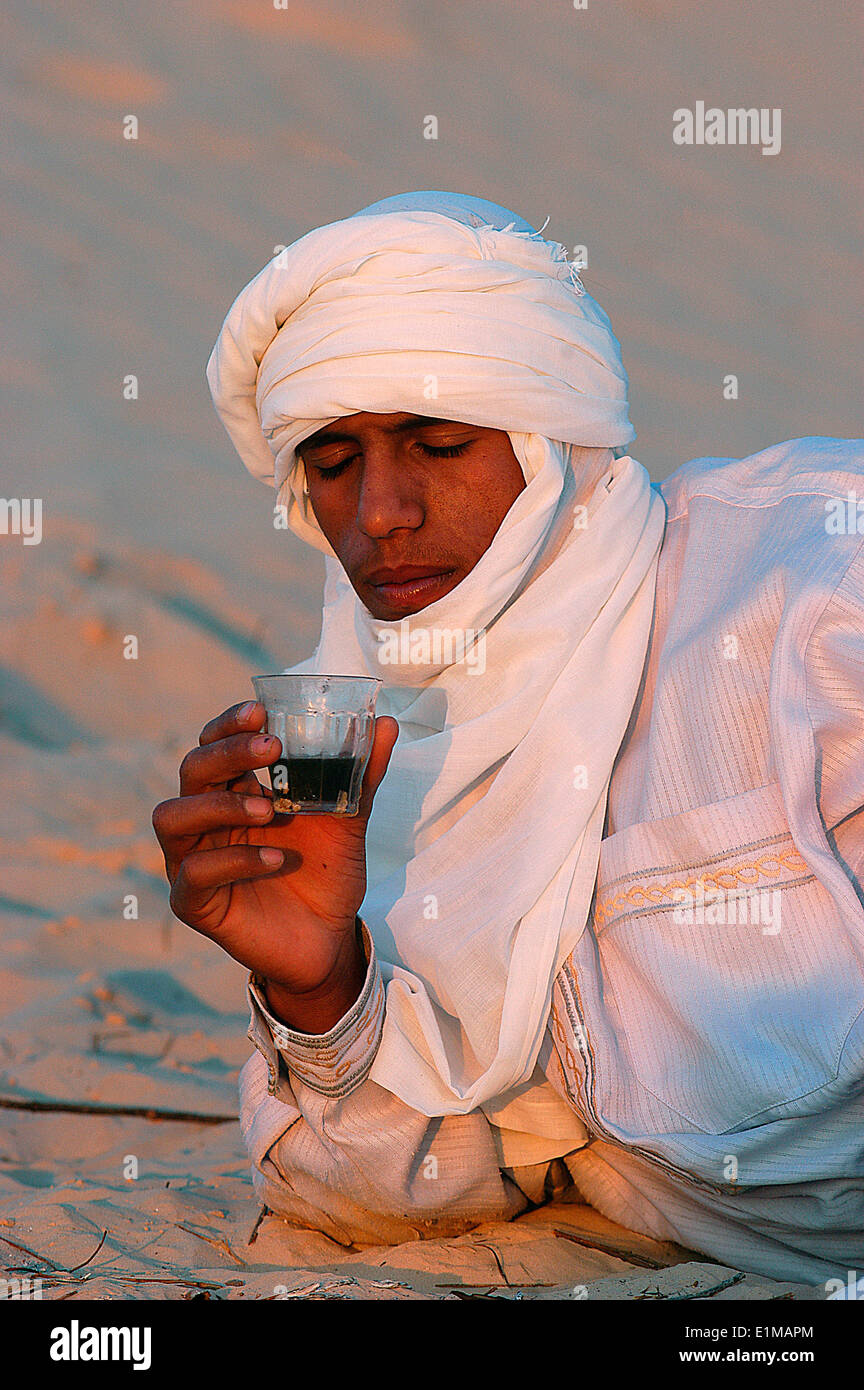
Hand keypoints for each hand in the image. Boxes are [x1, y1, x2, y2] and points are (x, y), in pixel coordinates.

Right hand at [152, 700, 397, 1026]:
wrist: (330, 939)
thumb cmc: (326, 871)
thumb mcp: (348, 818)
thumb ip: (361, 773)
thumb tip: (384, 721)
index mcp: (233, 791)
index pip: (213, 743)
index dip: (228, 724)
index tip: (261, 712)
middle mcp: (205, 820)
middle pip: (191, 770)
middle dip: (227, 753)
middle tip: (271, 748)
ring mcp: (192, 860)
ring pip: (173, 817)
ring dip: (219, 805)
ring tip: (269, 809)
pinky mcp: (193, 903)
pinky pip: (194, 873)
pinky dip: (235, 861)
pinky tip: (276, 858)